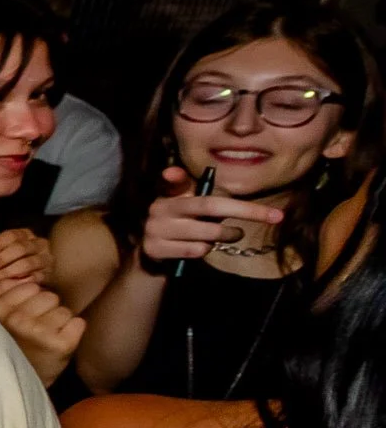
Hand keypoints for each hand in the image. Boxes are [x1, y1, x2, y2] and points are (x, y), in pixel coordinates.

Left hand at [0, 226, 52, 287]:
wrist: (23, 284)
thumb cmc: (3, 263)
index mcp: (24, 234)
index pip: (11, 235)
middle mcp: (38, 244)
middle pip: (20, 248)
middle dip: (0, 260)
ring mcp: (46, 259)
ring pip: (28, 263)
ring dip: (7, 272)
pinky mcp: (49, 276)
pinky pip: (36, 278)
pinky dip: (20, 282)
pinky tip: (8, 286)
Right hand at [0, 277, 84, 386]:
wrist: (16, 386)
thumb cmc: (7, 350)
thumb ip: (1, 295)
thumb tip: (19, 277)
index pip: (30, 287)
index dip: (31, 300)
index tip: (26, 315)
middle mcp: (18, 319)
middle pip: (49, 296)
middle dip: (47, 310)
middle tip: (38, 329)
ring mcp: (40, 332)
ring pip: (65, 310)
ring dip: (60, 323)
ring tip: (49, 338)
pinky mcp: (62, 345)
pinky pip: (78, 323)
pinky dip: (73, 333)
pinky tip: (61, 343)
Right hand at [139, 166, 283, 270]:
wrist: (153, 254)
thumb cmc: (183, 226)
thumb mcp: (193, 209)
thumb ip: (209, 199)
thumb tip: (243, 202)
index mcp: (169, 194)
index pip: (175, 182)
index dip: (174, 176)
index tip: (172, 172)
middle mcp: (159, 209)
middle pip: (208, 205)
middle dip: (245, 210)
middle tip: (274, 216)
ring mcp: (155, 230)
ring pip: (206, 232)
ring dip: (227, 234)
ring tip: (235, 234)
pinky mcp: (154, 249)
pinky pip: (194, 250)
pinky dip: (206, 250)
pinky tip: (204, 248)